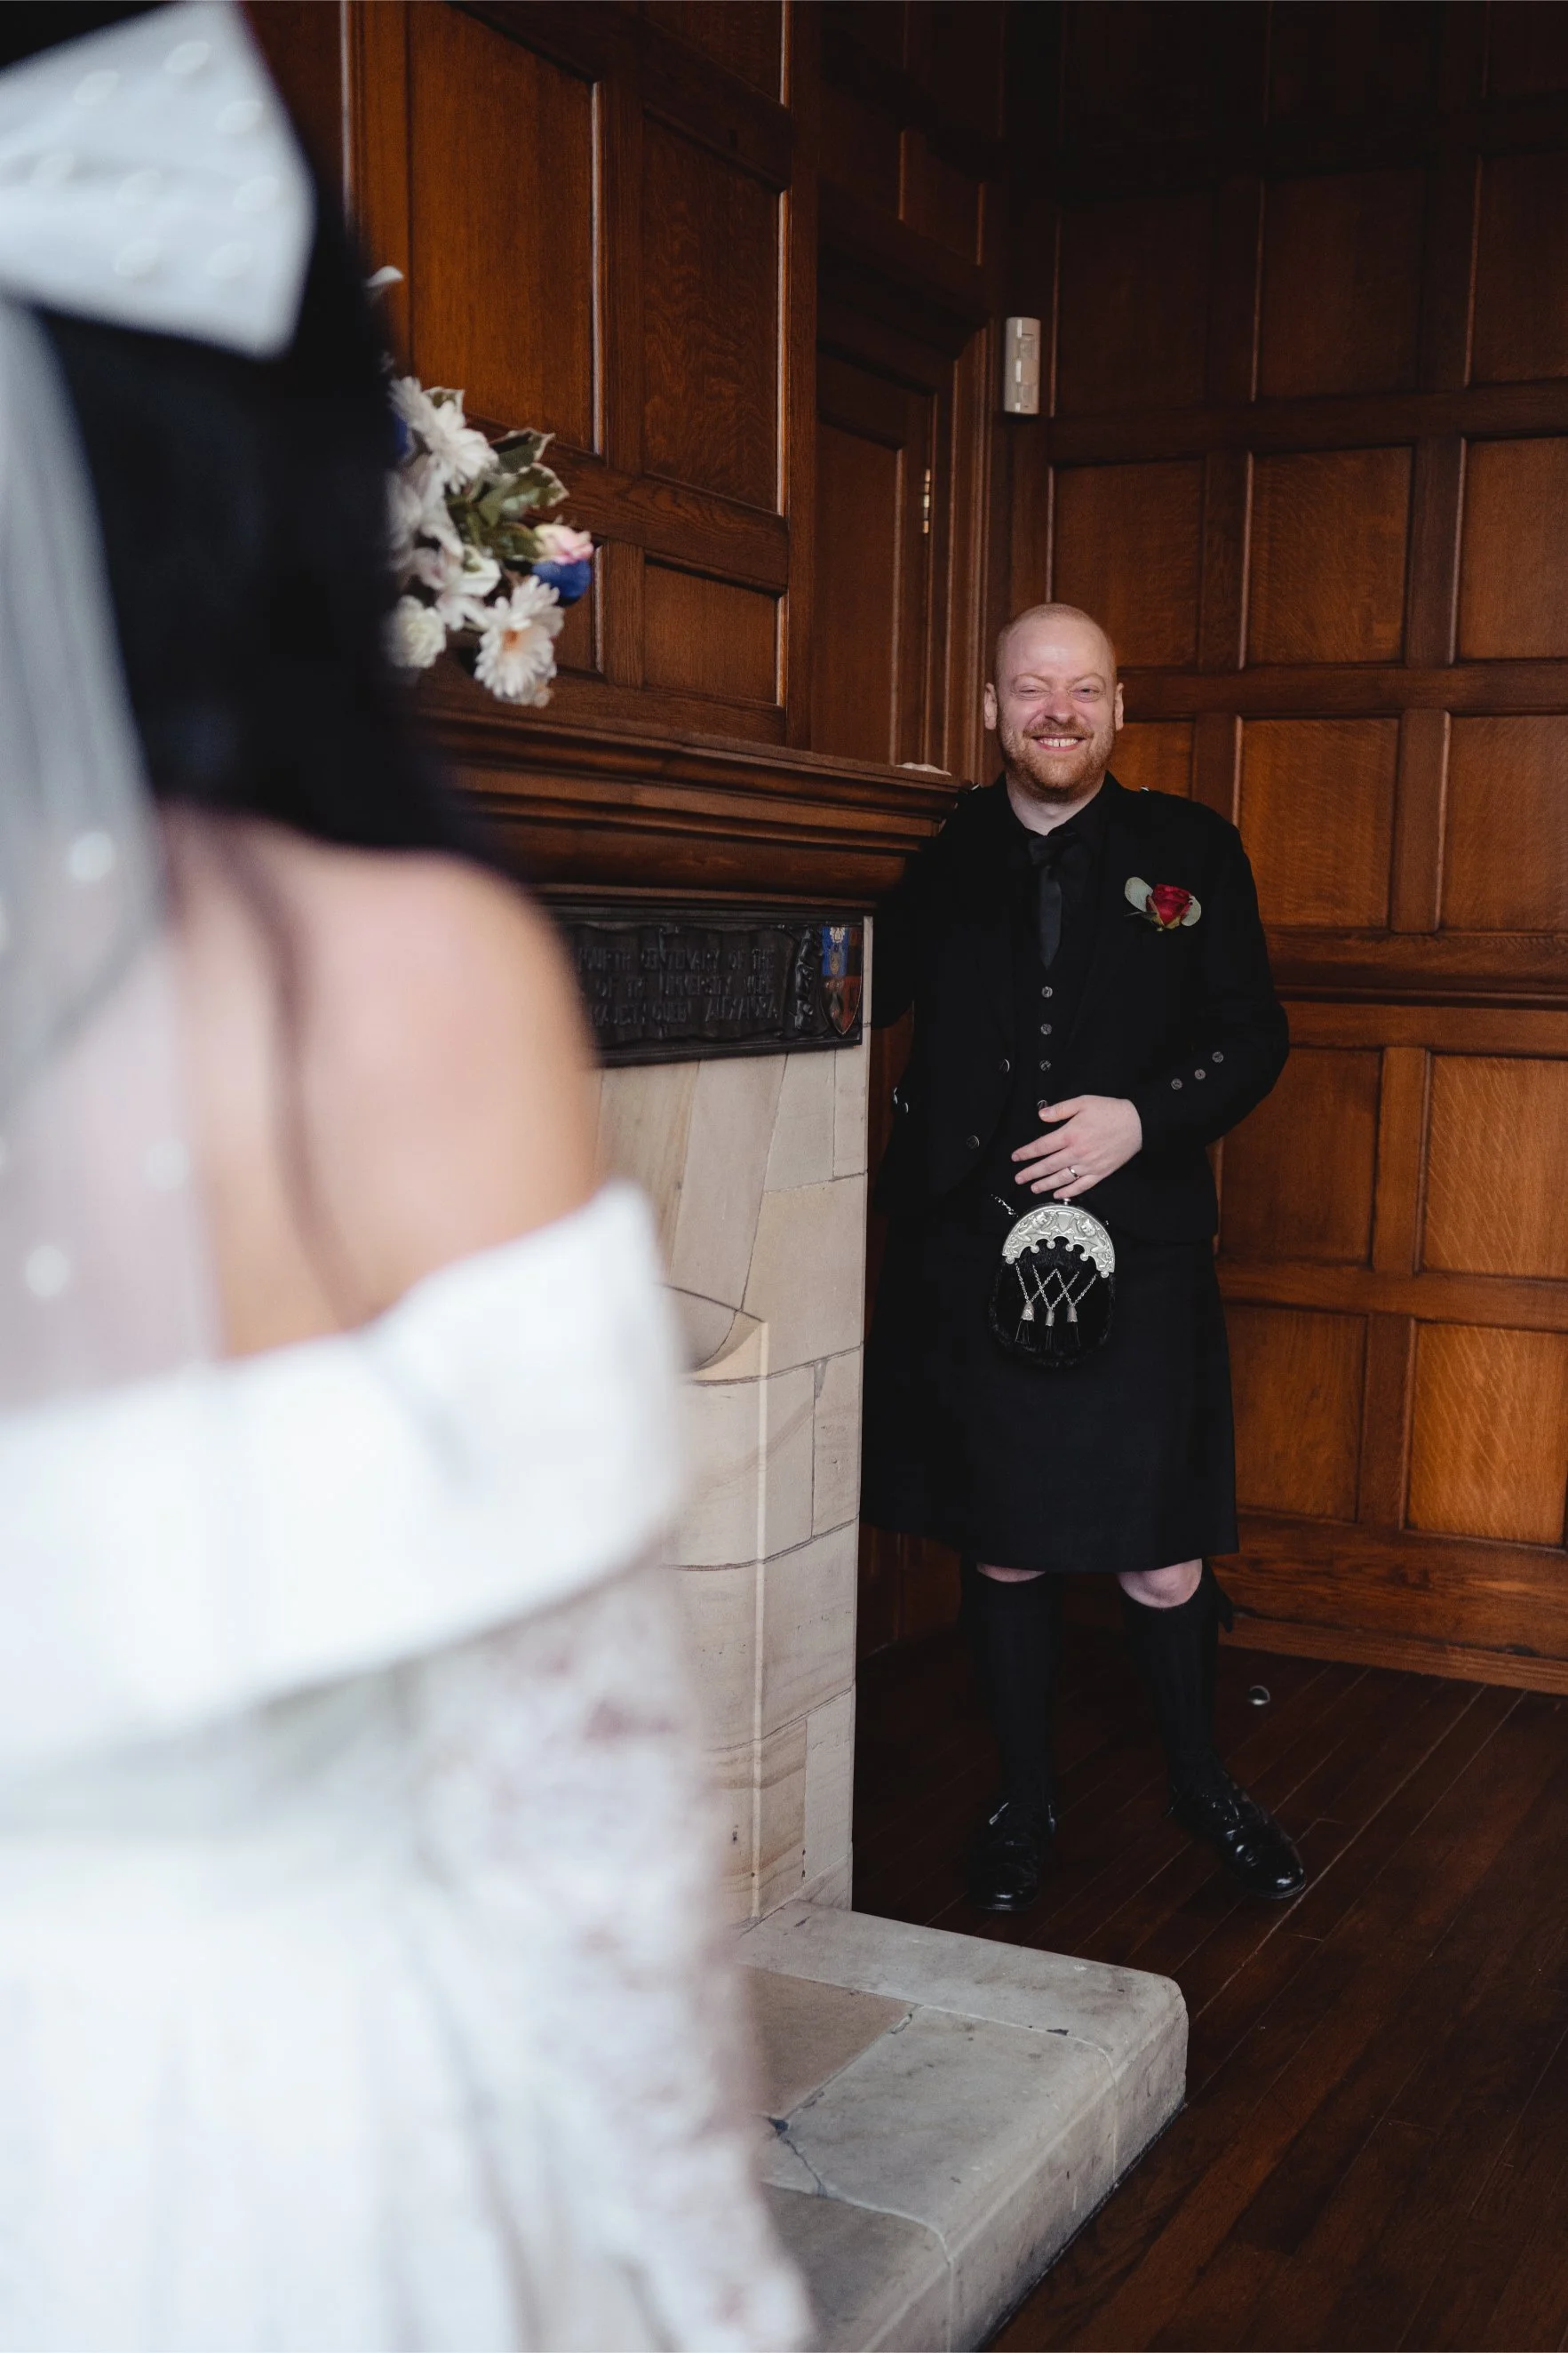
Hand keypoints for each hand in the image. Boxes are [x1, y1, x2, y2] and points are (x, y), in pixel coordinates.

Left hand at [1012, 1095, 1141, 1200]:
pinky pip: (1081, 1186)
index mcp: (1070, 1134)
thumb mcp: (1083, 1102)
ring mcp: (1088, 1165)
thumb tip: (1041, 1115)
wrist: (1137, 1123)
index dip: (1027, 1153)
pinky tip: (1058, 1194)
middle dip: (1031, 1173)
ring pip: (1062, 1178)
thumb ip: (1060, 1109)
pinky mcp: (1100, 1173)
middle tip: (1018, 1178)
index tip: (1016, 1157)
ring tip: (1033, 1188)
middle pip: (1048, 1165)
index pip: (1042, 1146)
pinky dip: (1068, 1192)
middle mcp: (1077, 1153)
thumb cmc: (1110, 1111)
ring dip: (1045, 1184)